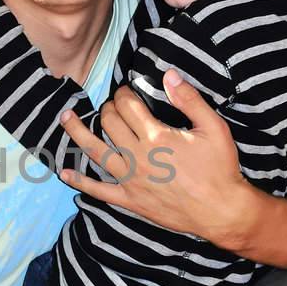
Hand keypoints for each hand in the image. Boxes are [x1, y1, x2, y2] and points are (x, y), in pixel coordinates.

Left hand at [58, 72, 255, 248]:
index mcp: (156, 135)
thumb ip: (189, 99)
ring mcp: (131, 179)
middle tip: (112, 105)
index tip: (126, 91)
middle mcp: (138, 156)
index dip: (124, 93)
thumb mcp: (213, 127)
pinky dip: (80, 182)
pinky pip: (99, 191)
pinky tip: (65, 172)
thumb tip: (169, 75)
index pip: (127, 105)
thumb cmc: (220, 168)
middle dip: (108, 108)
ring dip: (77, 132)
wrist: (221, 211)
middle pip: (110, 123)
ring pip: (95, 151)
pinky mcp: (130, 200)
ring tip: (65, 118)